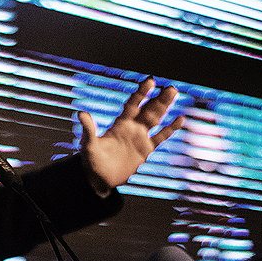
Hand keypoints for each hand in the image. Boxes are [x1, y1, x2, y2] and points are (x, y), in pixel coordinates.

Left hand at [78, 77, 184, 195]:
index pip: (133, 104)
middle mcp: (131, 128)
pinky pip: (161, 137)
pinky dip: (170, 129)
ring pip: (155, 119)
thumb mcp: (89, 145)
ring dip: (165, 108)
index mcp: (119, 124)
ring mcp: (140, 138)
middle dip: (158, 99)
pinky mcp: (146, 150)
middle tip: (171, 88)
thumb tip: (81, 113)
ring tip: (174, 94)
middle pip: (148, 110)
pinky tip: (180, 119)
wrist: (99, 179)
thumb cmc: (91, 161)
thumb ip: (89, 129)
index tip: (150, 81)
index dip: (141, 93)